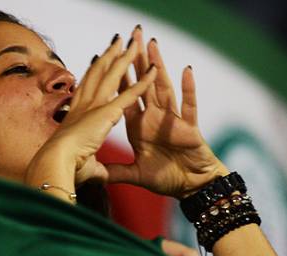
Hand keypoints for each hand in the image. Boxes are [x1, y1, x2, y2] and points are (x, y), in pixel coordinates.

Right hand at [25, 33, 157, 195]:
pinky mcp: (107, 112)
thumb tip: (97, 175)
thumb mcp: (81, 164)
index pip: (85, 88)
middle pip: (97, 73)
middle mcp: (83, 104)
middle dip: (108, 56)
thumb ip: (93, 167)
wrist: (56, 162)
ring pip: (113, 74)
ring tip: (133, 41)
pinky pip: (130, 93)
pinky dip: (143, 81)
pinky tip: (153, 69)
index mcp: (75, 114)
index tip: (97, 59)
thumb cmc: (62, 166)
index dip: (92, 73)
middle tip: (117, 41)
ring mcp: (95, 105)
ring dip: (125, 57)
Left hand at [106, 30, 228, 197]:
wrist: (192, 187)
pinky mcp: (189, 127)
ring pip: (163, 88)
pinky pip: (189, 106)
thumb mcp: (136, 174)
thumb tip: (95, 173)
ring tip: (152, 44)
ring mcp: (172, 120)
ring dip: (158, 66)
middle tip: (132, 36)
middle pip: (144, 83)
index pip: (125, 97)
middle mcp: (154, 117)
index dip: (117, 78)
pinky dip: (188, 89)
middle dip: (137, 60)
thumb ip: (116, 171)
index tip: (108, 57)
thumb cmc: (167, 178)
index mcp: (139, 126)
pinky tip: (186, 70)